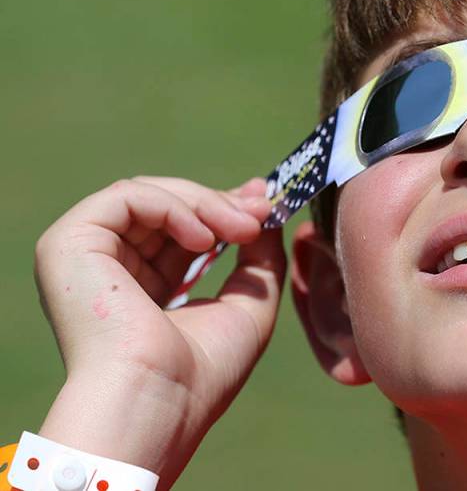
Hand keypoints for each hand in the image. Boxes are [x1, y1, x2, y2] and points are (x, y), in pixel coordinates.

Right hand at [33, 177, 286, 488]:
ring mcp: (84, 255)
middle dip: (220, 202)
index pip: (179, 227)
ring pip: (148, 195)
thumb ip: (260, 255)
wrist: (158, 402)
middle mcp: (108, 268)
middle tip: (261, 212)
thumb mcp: (249, 303)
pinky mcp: (69, 244)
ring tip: (242, 228)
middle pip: (165, 205)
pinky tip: (204, 237)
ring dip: (205, 203)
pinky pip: (126, 197)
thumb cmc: (201, 372)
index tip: (265, 204)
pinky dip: (173, 206)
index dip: (223, 207)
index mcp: (141, 287)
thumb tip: (264, 207)